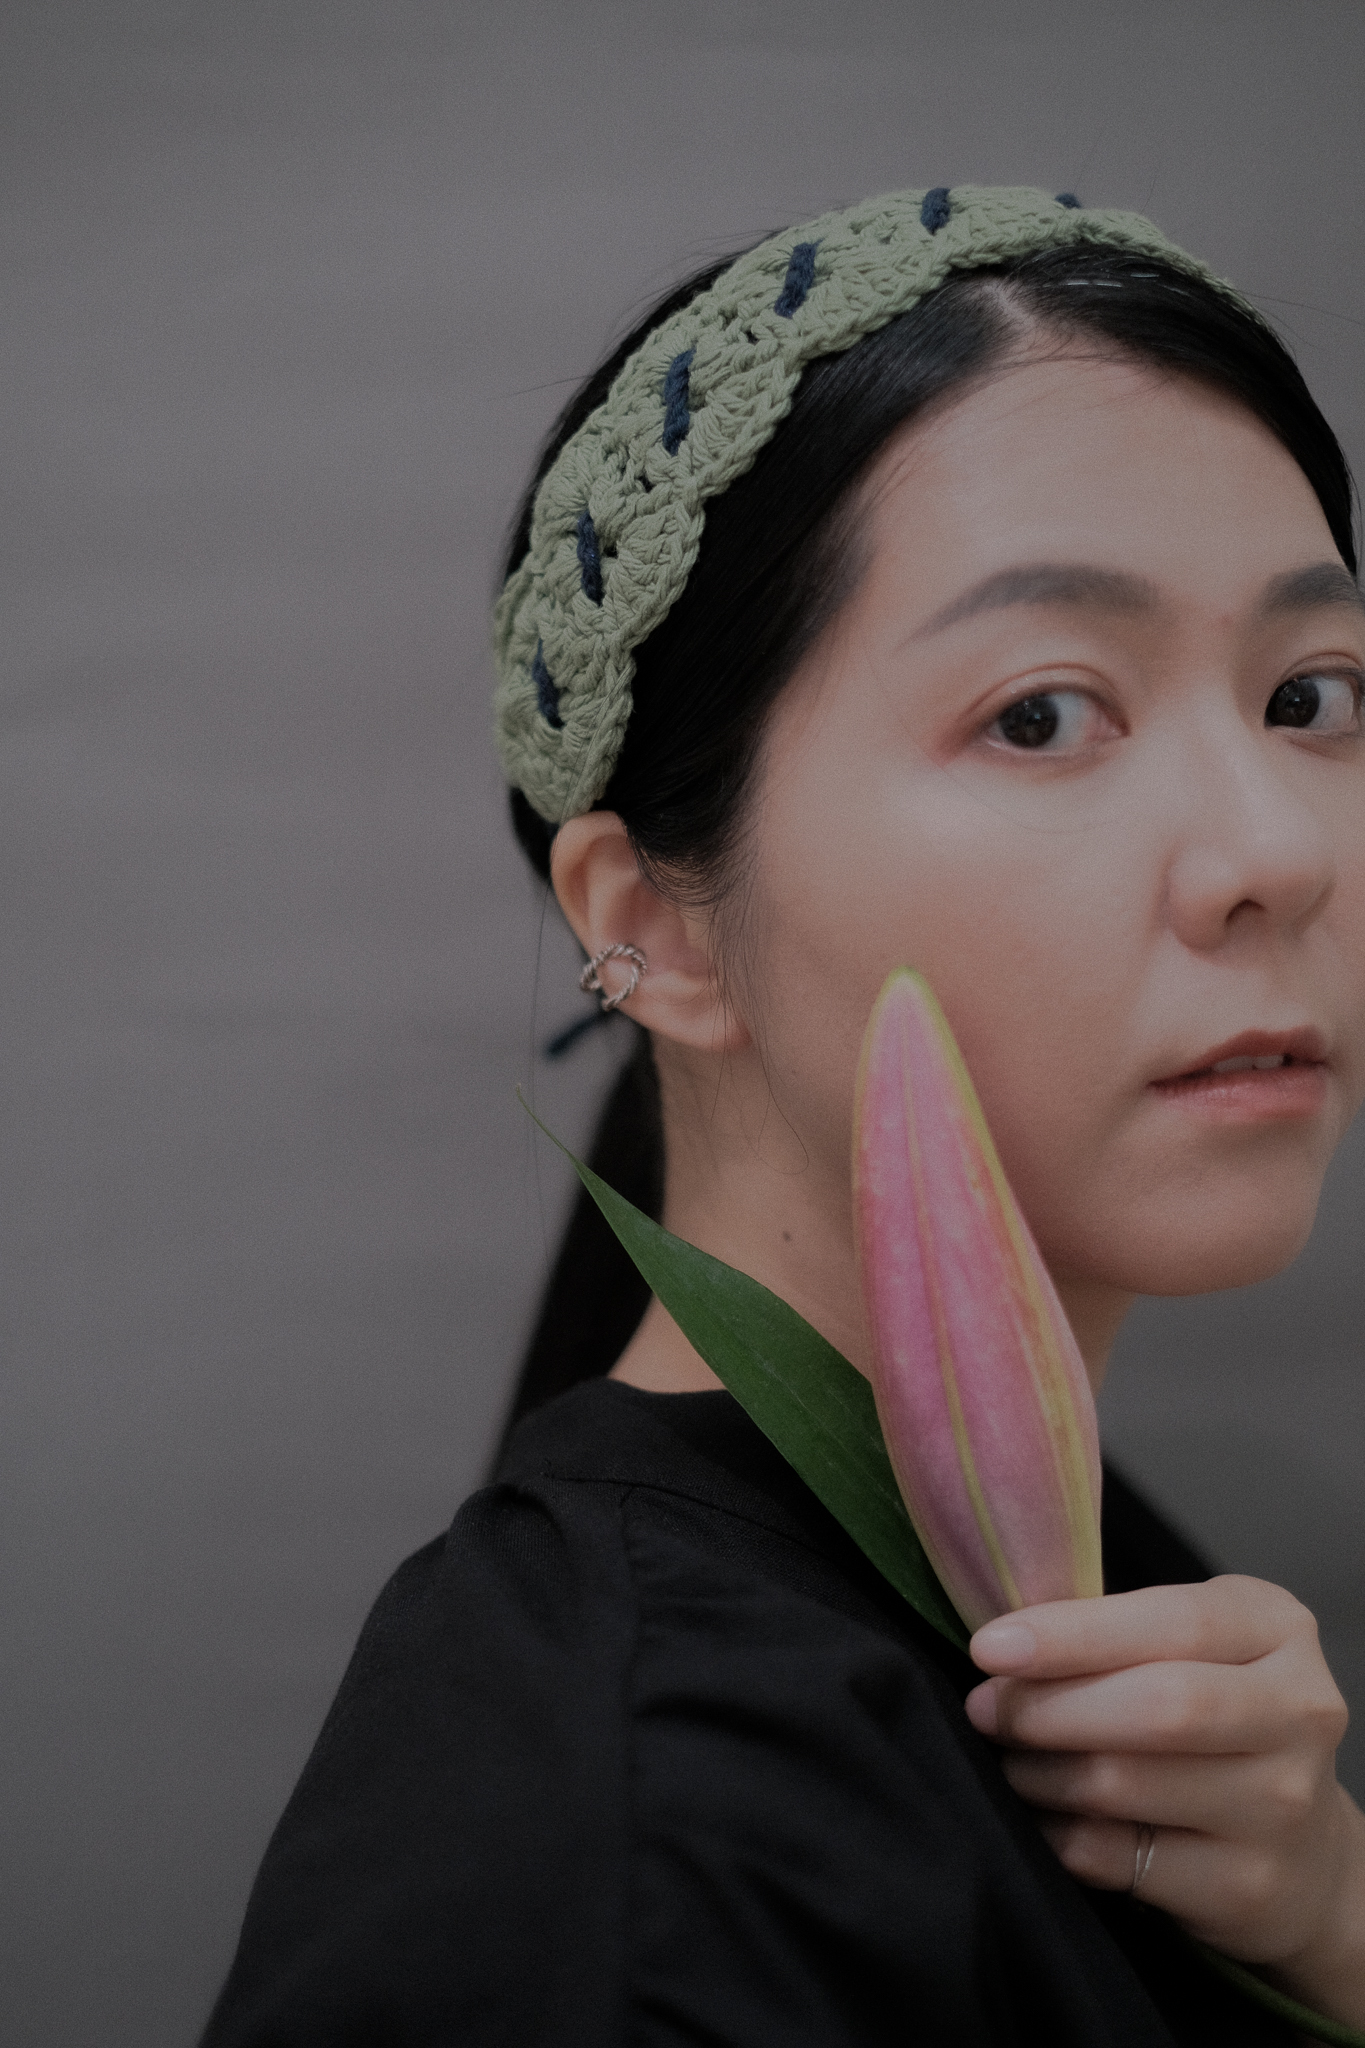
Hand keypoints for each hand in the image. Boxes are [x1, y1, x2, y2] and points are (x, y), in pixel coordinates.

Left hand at [965, 1576, 1364, 2027]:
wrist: (1303, 1853)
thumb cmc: (1217, 1723)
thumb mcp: (1192, 1650)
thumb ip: (1119, 1635)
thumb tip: (1003, 1647)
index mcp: (1275, 1629)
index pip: (1173, 1623)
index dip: (1072, 1635)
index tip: (989, 1648)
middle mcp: (1297, 1713)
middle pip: (1158, 1705)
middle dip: (1048, 1707)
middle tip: (986, 1710)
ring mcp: (1281, 1807)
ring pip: (1125, 1785)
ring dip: (1042, 1773)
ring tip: (1014, 1763)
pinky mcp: (1248, 1887)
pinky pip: (1118, 1858)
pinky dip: (1061, 1835)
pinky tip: (1047, 1819)